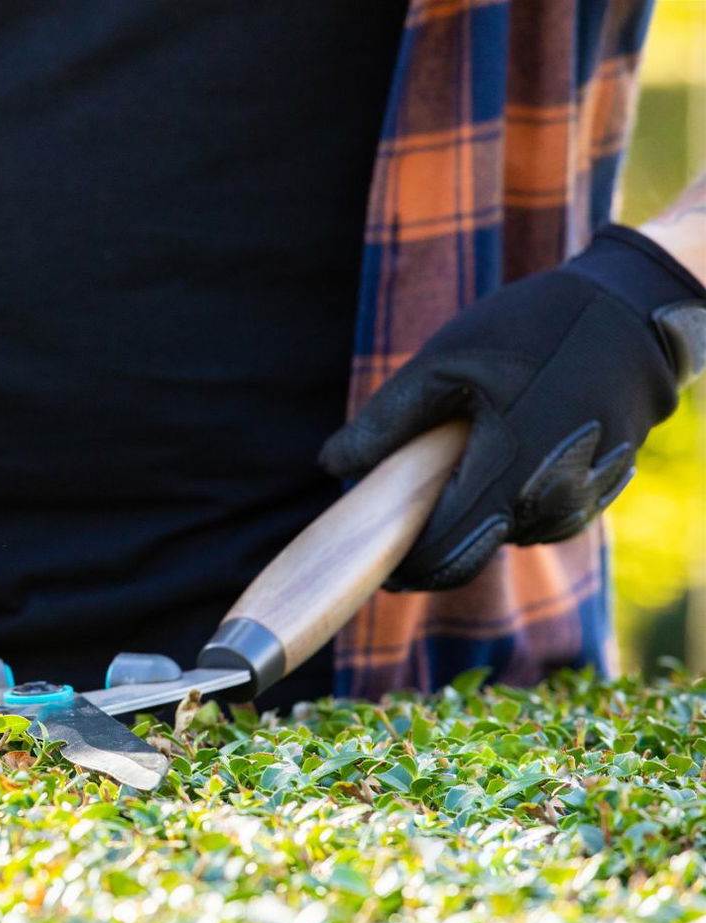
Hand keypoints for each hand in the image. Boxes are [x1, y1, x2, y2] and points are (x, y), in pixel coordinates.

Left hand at [320, 224, 705, 590]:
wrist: (635, 313)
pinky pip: (538, 518)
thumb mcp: (444, 363)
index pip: (440, 552)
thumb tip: (333, 466)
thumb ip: (385, 420)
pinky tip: (504, 455)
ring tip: (459, 460)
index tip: (372, 557)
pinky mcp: (597, 495)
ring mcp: (579, 504)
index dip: (400, 562)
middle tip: (397, 520)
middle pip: (471, 554)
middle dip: (430, 546)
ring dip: (472, 517)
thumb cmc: (535, 329)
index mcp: (507, 472)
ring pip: (504, 536)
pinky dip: (509, 501)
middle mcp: (549, 501)